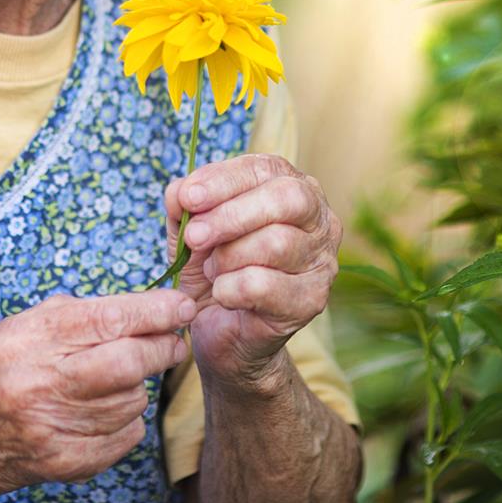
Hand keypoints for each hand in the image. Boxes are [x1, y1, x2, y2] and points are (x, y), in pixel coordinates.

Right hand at [0, 290, 195, 491]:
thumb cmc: (1, 369)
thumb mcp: (26, 326)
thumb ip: (82, 314)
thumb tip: (152, 308)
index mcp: (29, 339)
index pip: (109, 319)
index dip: (156, 311)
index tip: (183, 306)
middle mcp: (38, 383)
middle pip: (128, 363)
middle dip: (163, 348)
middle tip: (173, 342)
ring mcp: (50, 428)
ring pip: (131, 400)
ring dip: (138, 387)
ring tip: (117, 380)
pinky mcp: (63, 462)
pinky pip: (125, 436)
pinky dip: (126, 420)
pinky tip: (103, 411)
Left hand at [161, 154, 343, 390]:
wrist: (224, 332)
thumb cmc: (214, 271)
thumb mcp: (191, 231)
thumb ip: (184, 205)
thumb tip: (180, 191)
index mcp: (292, 188)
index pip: (265, 169)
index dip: (224, 180)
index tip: (188, 197)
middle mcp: (318, 220)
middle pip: (286, 199)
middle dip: (231, 215)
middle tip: (194, 237)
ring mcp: (322, 261)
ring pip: (277, 242)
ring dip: (229, 257)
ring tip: (212, 270)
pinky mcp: (312, 300)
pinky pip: (266, 285)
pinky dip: (231, 289)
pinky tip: (222, 294)